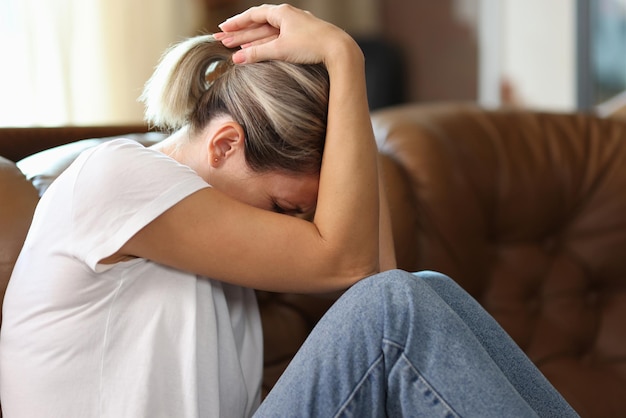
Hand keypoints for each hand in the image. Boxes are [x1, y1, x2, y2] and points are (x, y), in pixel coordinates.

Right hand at [215, 4, 355, 65]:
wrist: (339, 51)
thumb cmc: (312, 46)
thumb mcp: (280, 50)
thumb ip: (257, 54)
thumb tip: (236, 59)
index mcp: (282, 13)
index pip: (253, 15)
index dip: (236, 23)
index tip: (222, 29)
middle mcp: (288, 17)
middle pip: (258, 24)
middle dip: (240, 33)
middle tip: (222, 40)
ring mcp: (296, 27)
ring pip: (268, 33)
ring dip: (251, 40)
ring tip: (235, 47)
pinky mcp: (302, 38)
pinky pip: (278, 39)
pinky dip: (266, 45)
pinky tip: (257, 50)